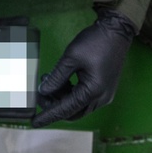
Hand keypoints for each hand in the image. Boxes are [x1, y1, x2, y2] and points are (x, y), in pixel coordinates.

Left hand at [32, 9, 135, 126]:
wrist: (117, 30)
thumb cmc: (95, 41)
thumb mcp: (71, 57)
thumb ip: (56, 77)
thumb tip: (43, 91)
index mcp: (93, 92)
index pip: (66, 110)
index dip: (48, 115)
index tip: (34, 122)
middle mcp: (101, 98)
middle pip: (73, 112)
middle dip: (55, 105)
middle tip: (40, 93)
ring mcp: (104, 94)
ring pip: (79, 106)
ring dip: (63, 98)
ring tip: (49, 81)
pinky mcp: (104, 88)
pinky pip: (85, 98)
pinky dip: (72, 93)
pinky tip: (62, 81)